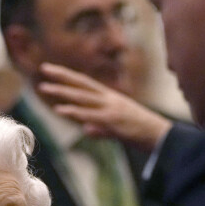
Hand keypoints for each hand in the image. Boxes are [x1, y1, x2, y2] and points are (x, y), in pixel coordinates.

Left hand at [37, 62, 171, 152]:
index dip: (70, 76)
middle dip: (62, 76)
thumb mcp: (116, 128)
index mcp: (110, 98)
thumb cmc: (140, 133)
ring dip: (62, 92)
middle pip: (82, 84)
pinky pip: (89, 115)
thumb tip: (86, 129)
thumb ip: (99, 128)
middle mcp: (109, 99)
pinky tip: (59, 110)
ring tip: (44, 87)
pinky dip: (73, 112)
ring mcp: (110, 108)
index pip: (86, 83)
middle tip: (44, 68)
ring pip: (82, 97)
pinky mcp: (112, 121)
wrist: (160, 137)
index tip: (54, 70)